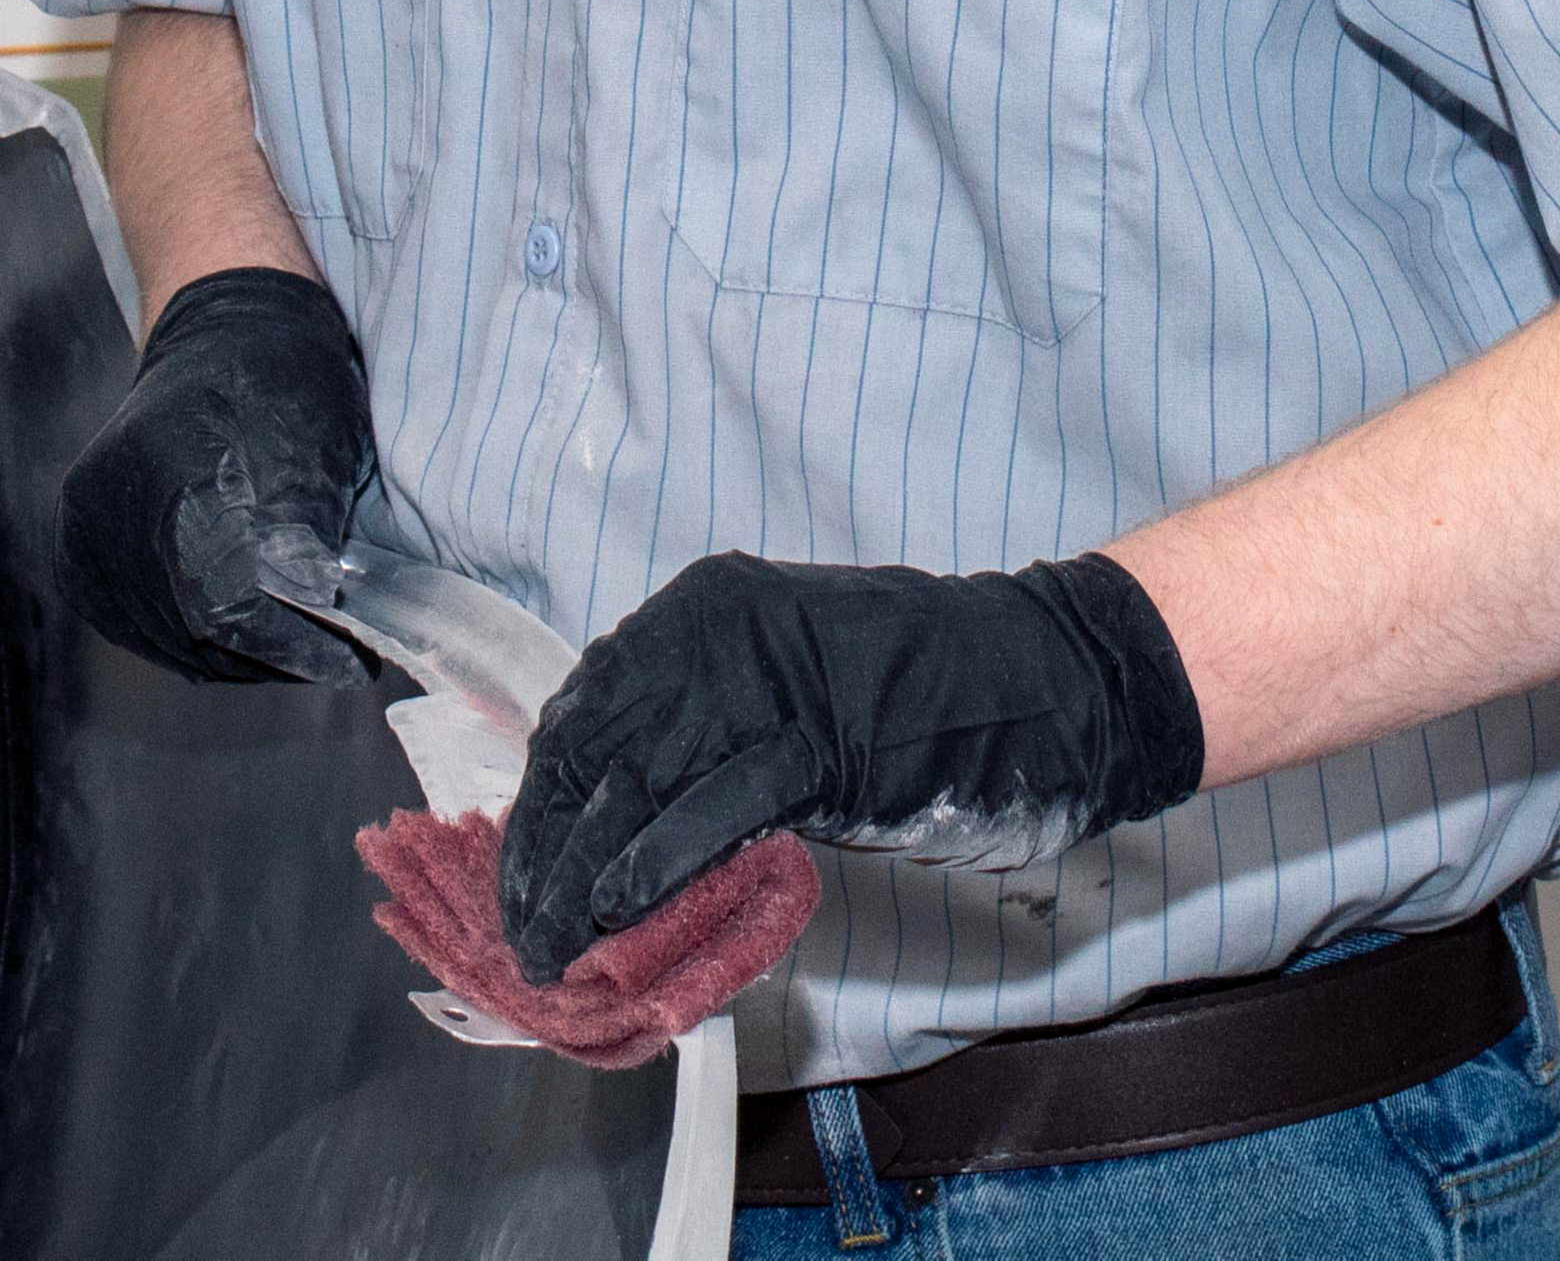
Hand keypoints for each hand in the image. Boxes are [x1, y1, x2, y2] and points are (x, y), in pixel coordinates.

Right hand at [57, 266, 374, 685]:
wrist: (221, 328)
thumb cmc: (283, 378)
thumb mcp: (318, 452)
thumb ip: (305, 543)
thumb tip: (313, 622)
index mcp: (171, 477)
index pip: (228, 607)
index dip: (292, 645)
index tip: (348, 666)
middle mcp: (111, 507)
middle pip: (192, 632)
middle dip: (270, 655)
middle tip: (330, 659)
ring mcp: (84, 528)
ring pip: (162, 636)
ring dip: (231, 654)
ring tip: (291, 647)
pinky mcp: (75, 545)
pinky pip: (131, 621)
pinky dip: (186, 637)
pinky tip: (236, 633)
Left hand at [494, 551, 1203, 985]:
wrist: (1041, 678)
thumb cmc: (919, 694)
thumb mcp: (784, 696)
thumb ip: (703, 739)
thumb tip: (617, 825)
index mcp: (700, 610)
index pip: (585, 711)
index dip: (540, 802)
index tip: (517, 876)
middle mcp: (715, 630)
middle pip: (593, 751)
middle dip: (545, 852)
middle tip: (521, 934)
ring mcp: (765, 680)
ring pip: (637, 784)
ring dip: (583, 877)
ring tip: (554, 948)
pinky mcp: (816, 739)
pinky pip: (712, 807)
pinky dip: (657, 863)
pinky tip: (622, 911)